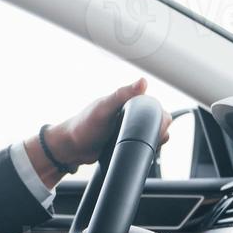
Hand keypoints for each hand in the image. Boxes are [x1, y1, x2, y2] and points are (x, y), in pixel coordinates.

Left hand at [27, 80, 172, 188]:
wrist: (72, 148)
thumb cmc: (84, 125)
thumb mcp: (103, 108)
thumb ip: (122, 95)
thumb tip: (143, 82)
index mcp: (128, 101)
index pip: (155, 106)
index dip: (159, 117)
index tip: (153, 127)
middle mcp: (132, 113)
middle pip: (158, 122)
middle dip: (155, 132)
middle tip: (138, 138)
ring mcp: (131, 128)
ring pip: (153, 135)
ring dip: (150, 142)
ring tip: (133, 144)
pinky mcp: (128, 142)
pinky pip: (144, 145)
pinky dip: (144, 149)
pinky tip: (134, 151)